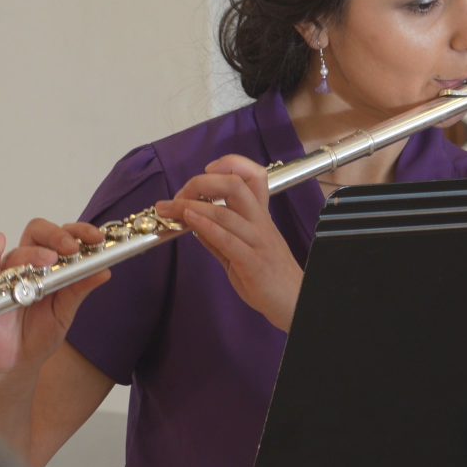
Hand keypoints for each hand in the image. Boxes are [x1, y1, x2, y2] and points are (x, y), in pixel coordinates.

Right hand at [0, 218, 110, 386]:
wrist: (17, 362)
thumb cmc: (39, 334)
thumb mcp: (65, 312)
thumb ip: (80, 290)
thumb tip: (104, 271)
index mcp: (50, 266)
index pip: (62, 236)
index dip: (79, 232)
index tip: (96, 239)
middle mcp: (29, 265)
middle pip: (38, 233)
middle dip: (57, 235)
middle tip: (71, 248)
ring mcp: (8, 275)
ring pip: (18, 252)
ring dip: (35, 252)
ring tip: (50, 260)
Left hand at [158, 155, 302, 330]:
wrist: (296, 303)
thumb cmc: (270, 278)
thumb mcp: (242, 254)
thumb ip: (218, 238)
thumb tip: (194, 223)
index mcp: (260, 217)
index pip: (253, 176)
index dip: (230, 164)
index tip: (206, 171)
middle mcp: (260, 223)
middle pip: (234, 185)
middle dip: (201, 183)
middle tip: (178, 194)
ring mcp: (258, 241)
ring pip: (225, 211)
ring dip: (191, 206)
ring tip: (169, 208)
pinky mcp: (253, 263)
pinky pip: (227, 239)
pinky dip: (205, 226)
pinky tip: (189, 221)